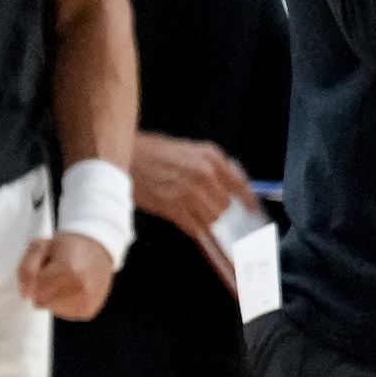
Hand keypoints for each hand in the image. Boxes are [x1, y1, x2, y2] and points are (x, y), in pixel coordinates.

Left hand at [19, 231, 114, 320]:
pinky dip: (63, 303)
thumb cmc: (68, 246)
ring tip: (66, 280)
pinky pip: (63, 313)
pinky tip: (73, 289)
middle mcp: (80, 288)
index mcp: (68, 269)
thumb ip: (27, 268)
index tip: (47, 267)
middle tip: (56, 273)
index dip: (36, 278)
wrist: (99, 249)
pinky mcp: (88, 311)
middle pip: (40, 301)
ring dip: (53, 297)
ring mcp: (85, 301)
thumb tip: (24, 294)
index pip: (34, 289)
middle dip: (42, 289)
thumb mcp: (43, 246)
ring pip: (51, 308)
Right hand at [132, 133, 253, 238]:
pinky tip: (189, 223)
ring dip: (206, 219)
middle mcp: (204, 174)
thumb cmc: (151, 151)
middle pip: (226, 204)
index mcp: (209, 157)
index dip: (248, 199)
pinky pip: (195, 227)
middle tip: (208, 207)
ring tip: (194, 212)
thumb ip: (209, 164)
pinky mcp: (173, 208)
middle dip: (219, 208)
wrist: (123, 157)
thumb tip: (225, 181)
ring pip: (212, 217)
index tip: (252, 209)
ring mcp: (189, 193)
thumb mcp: (187, 148)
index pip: (239, 182)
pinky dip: (194, 228)